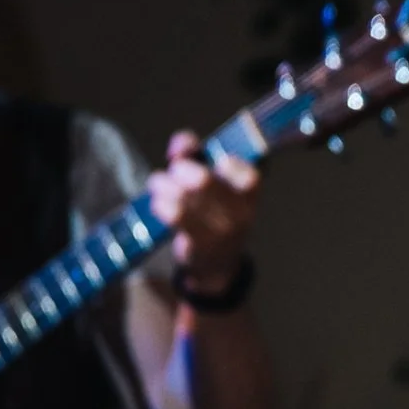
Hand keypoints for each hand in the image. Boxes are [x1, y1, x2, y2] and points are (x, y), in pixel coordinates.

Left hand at [144, 130, 259, 292]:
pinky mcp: (199, 245)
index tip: (216, 162)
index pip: (249, 175)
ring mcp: (220, 232)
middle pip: (204, 181)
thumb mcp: (213, 182)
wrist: (216, 263)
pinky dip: (160, 204)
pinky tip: (159, 204)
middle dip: (181, 170)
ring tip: (160, 187)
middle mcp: (240, 214)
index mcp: (249, 195)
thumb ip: (195, 153)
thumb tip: (180, 146)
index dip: (228, 164)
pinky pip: (174, 215)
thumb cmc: (213, 212)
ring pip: (182, 195)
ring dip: (163, 185)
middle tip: (175, 172)